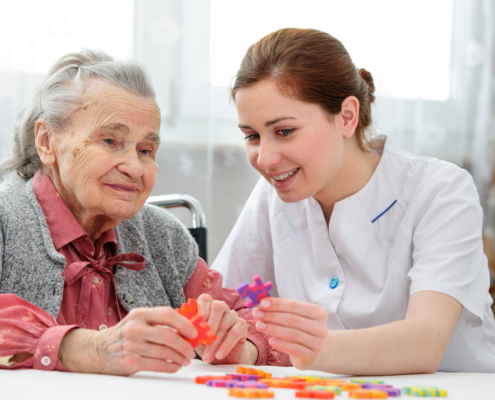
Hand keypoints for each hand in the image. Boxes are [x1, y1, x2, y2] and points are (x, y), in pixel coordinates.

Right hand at [59, 307, 197, 374]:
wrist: (98, 350)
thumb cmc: (125, 334)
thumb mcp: (139, 321)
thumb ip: (159, 322)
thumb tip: (188, 326)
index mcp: (140, 314)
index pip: (167, 314)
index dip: (184, 323)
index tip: (194, 331)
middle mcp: (135, 328)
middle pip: (168, 336)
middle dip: (185, 345)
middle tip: (192, 350)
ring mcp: (132, 345)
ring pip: (165, 352)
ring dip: (180, 358)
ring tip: (185, 359)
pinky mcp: (130, 362)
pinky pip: (158, 365)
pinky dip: (171, 367)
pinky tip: (175, 366)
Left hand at [195, 294, 257, 364]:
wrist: (224, 357)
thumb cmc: (206, 344)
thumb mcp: (195, 337)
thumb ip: (189, 330)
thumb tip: (180, 329)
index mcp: (208, 306)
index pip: (205, 299)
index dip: (200, 311)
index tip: (195, 328)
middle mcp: (222, 307)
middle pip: (218, 306)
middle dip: (209, 324)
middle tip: (203, 342)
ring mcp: (233, 315)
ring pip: (225, 323)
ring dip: (215, 342)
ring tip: (207, 357)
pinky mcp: (242, 325)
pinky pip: (235, 332)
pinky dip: (226, 345)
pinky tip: (219, 355)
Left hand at [252, 298, 327, 369]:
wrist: (313, 353)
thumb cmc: (300, 330)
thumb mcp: (294, 317)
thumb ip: (281, 310)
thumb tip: (261, 303)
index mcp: (318, 312)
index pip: (294, 305)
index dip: (277, 304)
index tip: (262, 303)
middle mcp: (321, 327)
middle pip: (292, 319)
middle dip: (272, 316)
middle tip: (256, 313)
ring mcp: (318, 343)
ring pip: (292, 334)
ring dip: (273, 329)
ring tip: (259, 325)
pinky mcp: (311, 357)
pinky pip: (294, 349)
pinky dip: (281, 344)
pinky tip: (270, 341)